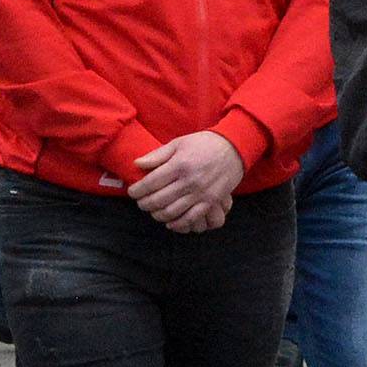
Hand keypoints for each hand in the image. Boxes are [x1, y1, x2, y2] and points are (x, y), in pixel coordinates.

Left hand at [129, 130, 246, 232]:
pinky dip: (177, 223)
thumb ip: (157, 155)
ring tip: (153, 211)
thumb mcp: (179, 143)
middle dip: (144, 204)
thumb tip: (137, 164)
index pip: (151, 183)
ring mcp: (200, 193)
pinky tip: (169, 222)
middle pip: (158, 199)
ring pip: (171, 212)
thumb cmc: (204, 143)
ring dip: (157, 214)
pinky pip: (190, 218)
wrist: (234, 148)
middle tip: (140, 202)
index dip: (137, 190)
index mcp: (179, 164)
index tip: (132, 192)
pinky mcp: (210, 201)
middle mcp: (189, 181)